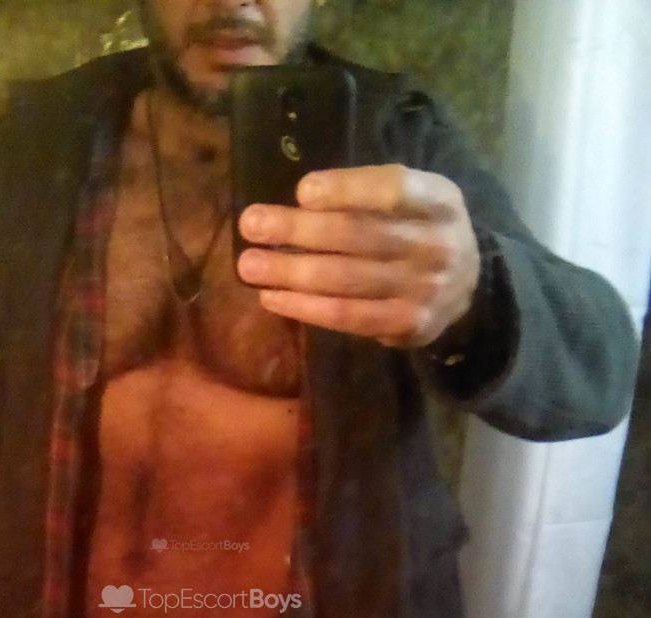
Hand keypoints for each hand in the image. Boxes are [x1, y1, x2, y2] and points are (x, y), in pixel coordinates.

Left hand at [237, 164, 480, 348]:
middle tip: (251, 224)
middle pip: (359, 236)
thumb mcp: (413, 198)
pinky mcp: (408, 325)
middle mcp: (437, 244)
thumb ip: (368, 193)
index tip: (302, 191)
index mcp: (440, 200)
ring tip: (249, 265)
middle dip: (299, 230)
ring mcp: (424, 289)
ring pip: (347, 280)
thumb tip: (300, 200)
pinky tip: (272, 298)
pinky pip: (348, 317)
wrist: (469, 286)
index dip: (347, 189)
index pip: (393, 189)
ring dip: (291, 272)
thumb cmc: (420, 231)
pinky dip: (306, 308)